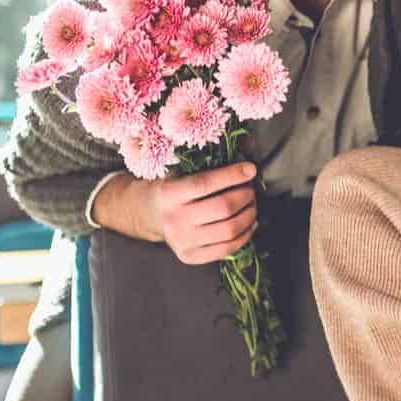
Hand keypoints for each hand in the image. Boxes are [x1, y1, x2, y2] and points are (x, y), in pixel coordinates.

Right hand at [127, 162, 258, 264]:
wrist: (148, 214)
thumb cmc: (171, 186)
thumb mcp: (181, 170)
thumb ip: (211, 160)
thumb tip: (249, 144)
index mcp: (168, 193)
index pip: (205, 183)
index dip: (232, 175)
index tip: (251, 169)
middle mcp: (173, 219)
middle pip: (223, 207)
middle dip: (245, 195)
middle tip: (251, 188)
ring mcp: (182, 241)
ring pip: (229, 229)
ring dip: (250, 214)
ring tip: (252, 204)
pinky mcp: (191, 256)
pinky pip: (228, 248)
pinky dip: (246, 234)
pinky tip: (250, 223)